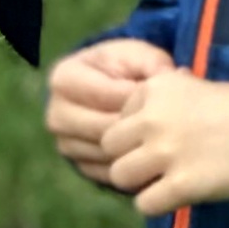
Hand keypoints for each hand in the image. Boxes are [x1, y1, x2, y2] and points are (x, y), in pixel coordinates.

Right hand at [45, 37, 173, 171]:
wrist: (106, 88)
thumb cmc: (122, 68)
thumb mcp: (137, 54)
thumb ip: (153, 62)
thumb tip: (172, 78)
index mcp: (64, 79)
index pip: (105, 94)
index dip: (137, 96)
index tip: (159, 95)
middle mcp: (56, 114)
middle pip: (103, 129)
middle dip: (137, 126)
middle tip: (164, 122)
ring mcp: (64, 143)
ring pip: (106, 154)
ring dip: (136, 148)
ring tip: (158, 135)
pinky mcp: (77, 165)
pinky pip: (107, 173)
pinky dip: (131, 165)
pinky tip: (148, 153)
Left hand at [91, 70, 228, 216]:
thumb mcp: (200, 87)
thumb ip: (168, 96)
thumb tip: (144, 107)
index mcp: (157, 88)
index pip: (119, 117)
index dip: (137, 132)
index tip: (166, 136)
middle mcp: (153, 116)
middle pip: (110, 147)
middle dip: (130, 157)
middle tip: (158, 166)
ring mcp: (165, 151)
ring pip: (120, 176)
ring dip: (140, 183)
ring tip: (167, 182)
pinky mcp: (182, 185)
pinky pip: (144, 205)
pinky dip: (158, 205)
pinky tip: (180, 197)